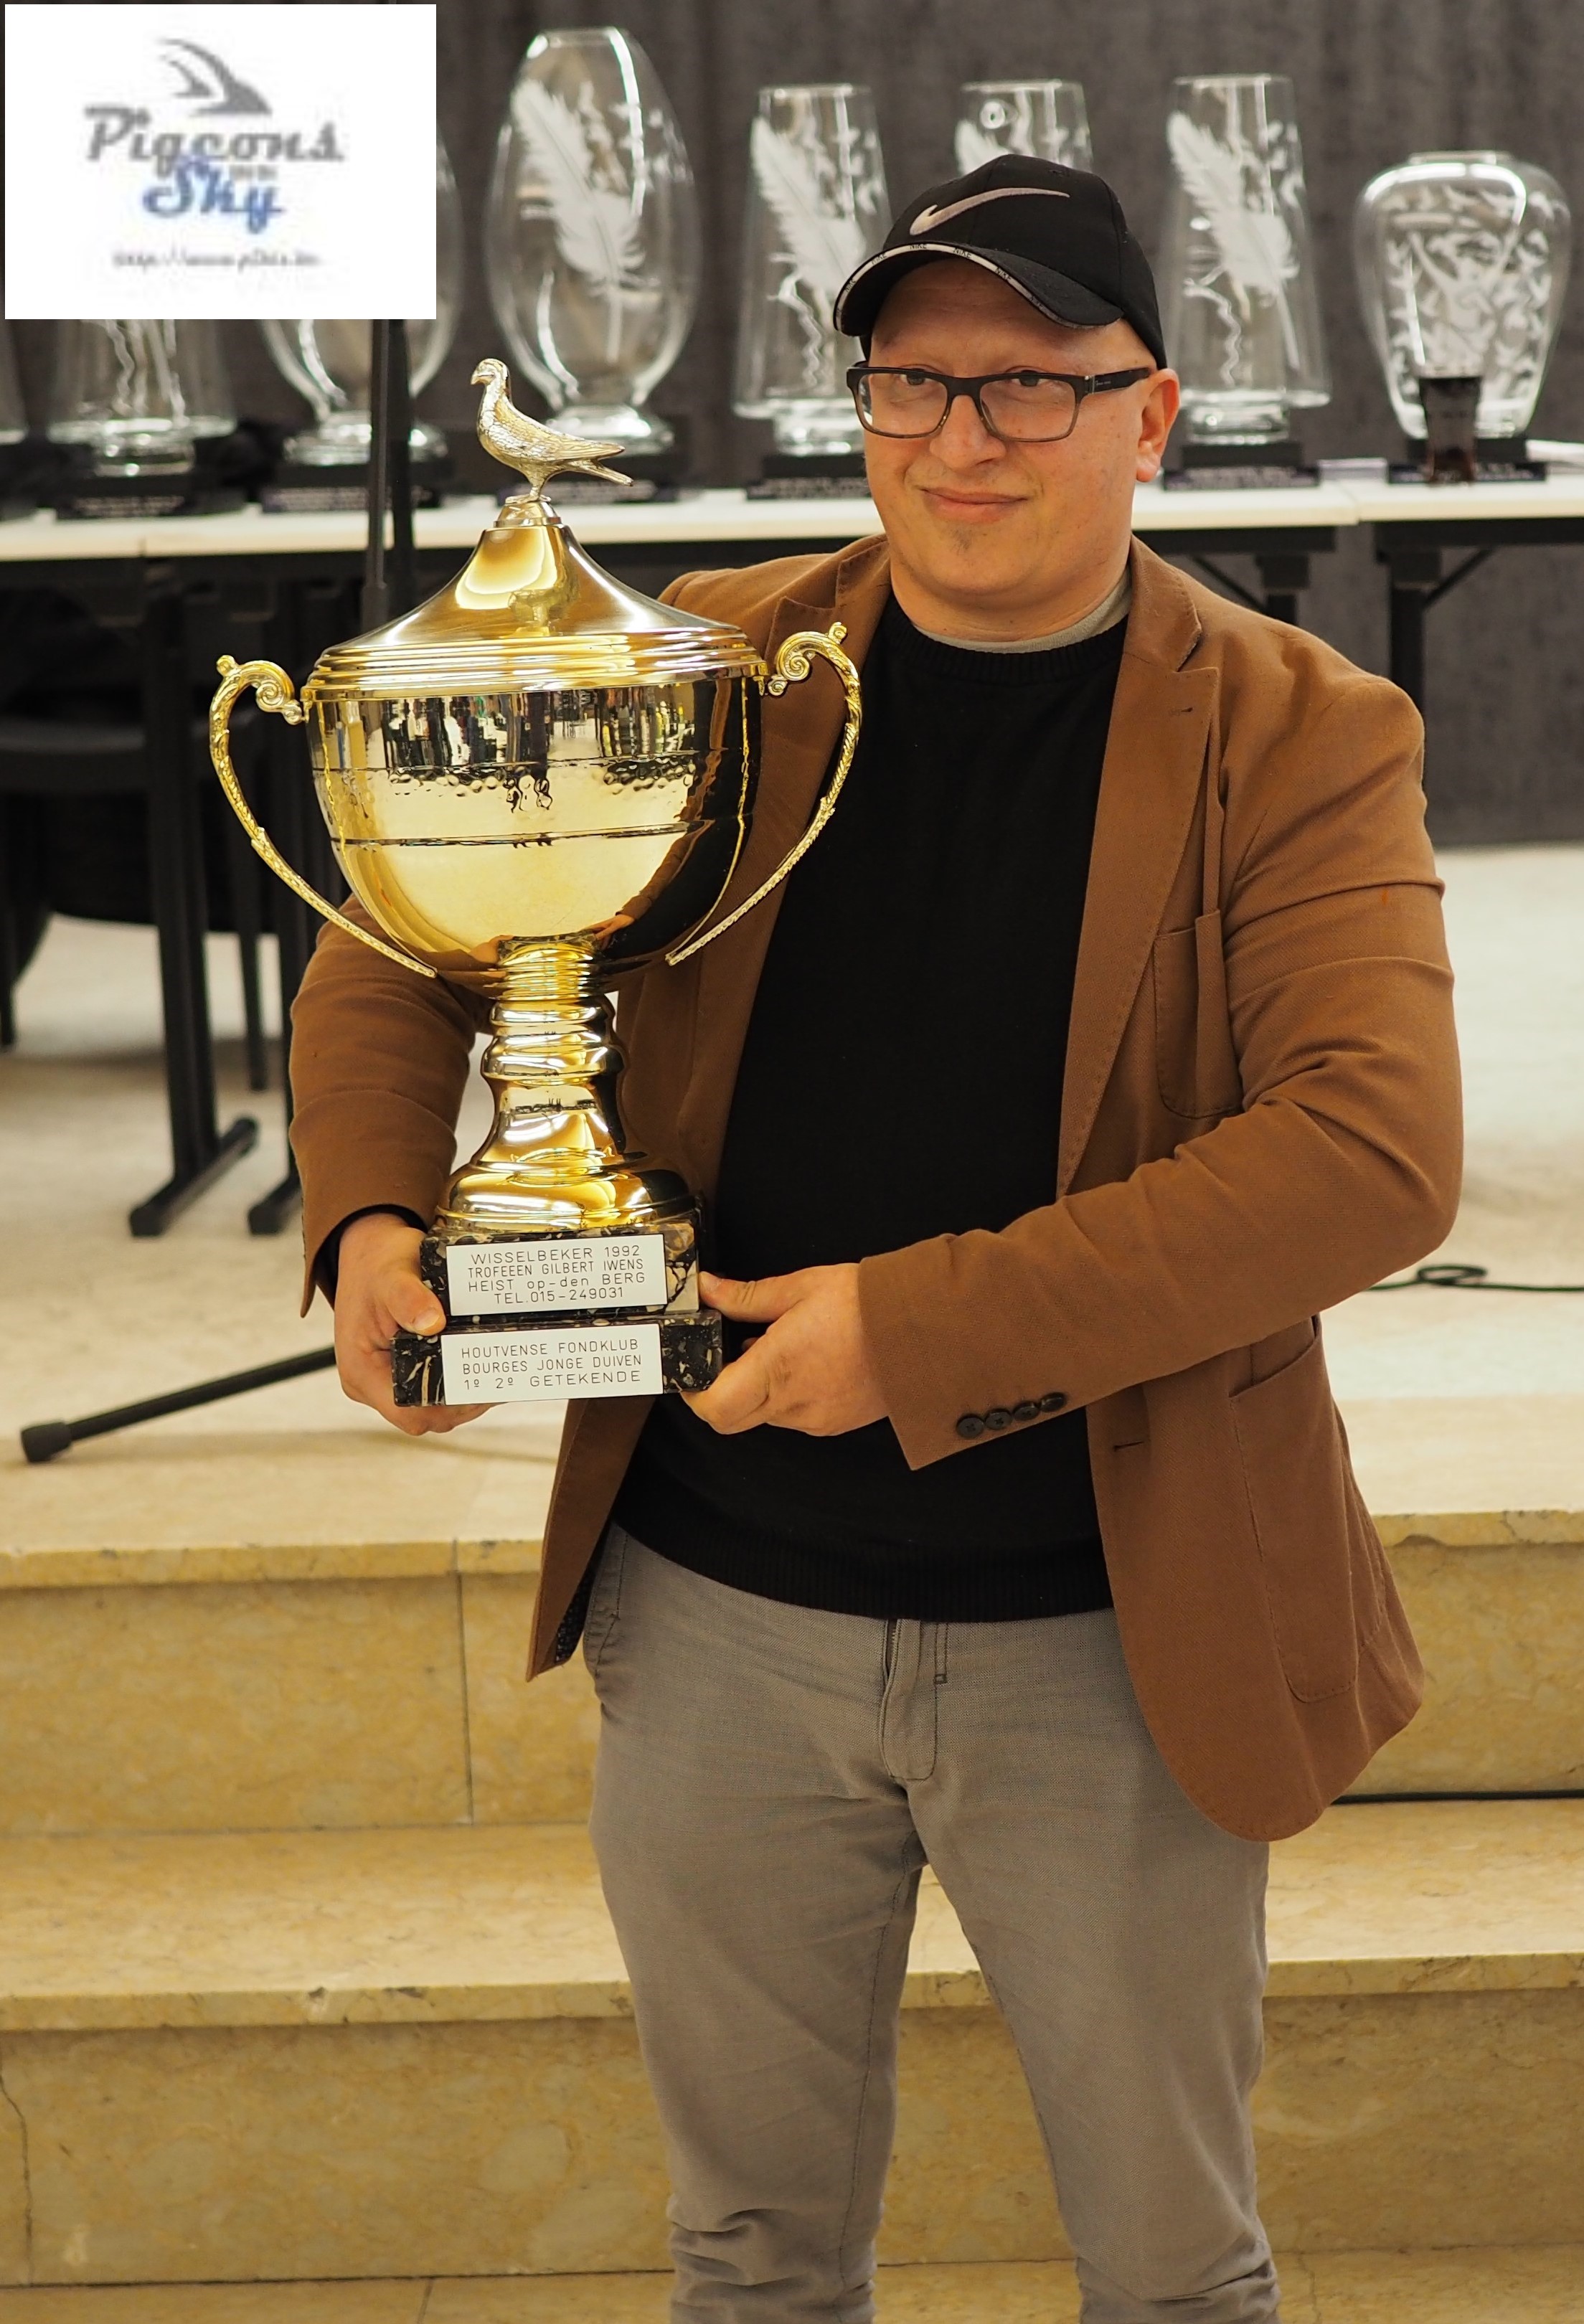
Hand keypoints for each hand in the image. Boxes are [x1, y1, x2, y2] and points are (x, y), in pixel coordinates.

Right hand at [332, 1211, 488, 1435]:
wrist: (367, 1249)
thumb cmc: (377, 1262)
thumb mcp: (393, 1274)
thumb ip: (409, 1298)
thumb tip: (432, 1322)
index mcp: (361, 1371)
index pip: (409, 1412)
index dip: (448, 1406)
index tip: (480, 1384)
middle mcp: (368, 1383)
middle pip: (424, 1414)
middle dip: (462, 1401)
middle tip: (495, 1376)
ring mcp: (382, 1379)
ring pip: (430, 1406)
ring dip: (461, 1393)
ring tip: (491, 1370)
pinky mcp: (396, 1368)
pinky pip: (429, 1387)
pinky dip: (454, 1381)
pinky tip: (476, 1364)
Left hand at [683, 1264, 886, 1436]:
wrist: (925, 1327)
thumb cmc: (866, 1304)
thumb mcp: (799, 1287)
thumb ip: (746, 1296)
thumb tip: (709, 1290)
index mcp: (776, 1369)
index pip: (714, 1407)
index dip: (694, 1393)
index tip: (694, 1368)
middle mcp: (792, 1403)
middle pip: (731, 1419)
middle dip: (721, 1392)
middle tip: (727, 1357)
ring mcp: (815, 1418)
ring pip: (764, 1416)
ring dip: (758, 1390)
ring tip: (779, 1348)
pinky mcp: (836, 1423)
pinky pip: (796, 1417)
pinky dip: (788, 1395)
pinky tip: (806, 1363)